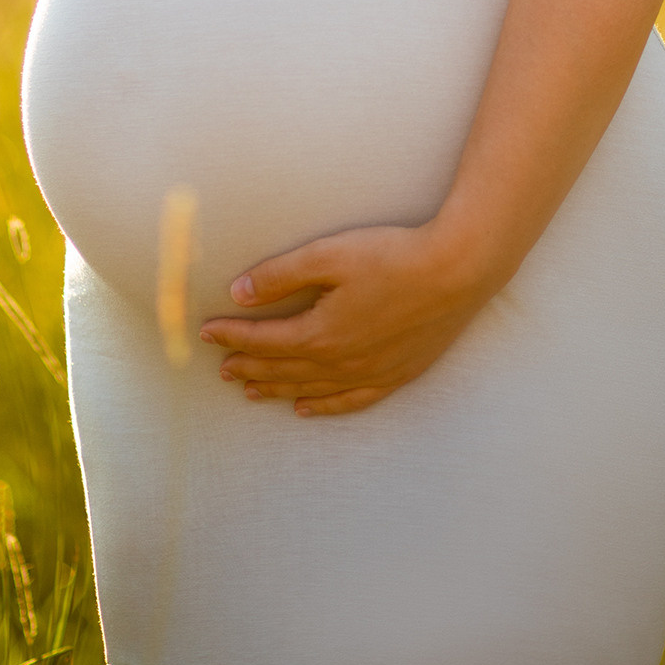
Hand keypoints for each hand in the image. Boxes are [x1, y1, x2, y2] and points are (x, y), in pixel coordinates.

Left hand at [198, 222, 493, 417]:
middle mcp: (340, 362)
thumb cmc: (393, 256)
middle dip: (248, 367)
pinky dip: (323, 408)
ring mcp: (369, 374)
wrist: (457, 272)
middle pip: (283, 370)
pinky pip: (349, 402)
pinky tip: (307, 409)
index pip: (263, 340)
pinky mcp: (396, 375)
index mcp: (320, 333)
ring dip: (277, 390)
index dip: (232, 337)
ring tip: (250, 392)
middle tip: (221, 369)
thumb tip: (238, 293)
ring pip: (310, 390)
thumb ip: (280, 275)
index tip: (206, 333)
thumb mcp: (329, 255)